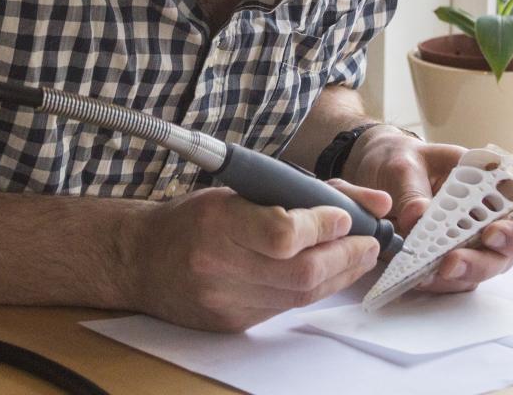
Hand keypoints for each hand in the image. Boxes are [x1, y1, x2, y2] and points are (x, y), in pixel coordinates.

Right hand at [122, 182, 390, 331]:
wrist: (141, 260)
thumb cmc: (192, 218)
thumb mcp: (239, 189)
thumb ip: (304, 191)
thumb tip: (372, 202)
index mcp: (218, 223)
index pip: (284, 233)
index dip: (323, 226)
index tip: (346, 217)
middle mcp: (219, 266)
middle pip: (301, 272)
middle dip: (347, 257)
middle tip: (369, 242)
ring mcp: (225, 301)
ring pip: (301, 296)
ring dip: (340, 275)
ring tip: (356, 255)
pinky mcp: (232, 323)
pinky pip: (287, 308)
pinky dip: (314, 289)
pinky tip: (325, 272)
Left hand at [344, 129, 512, 293]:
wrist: (380, 172)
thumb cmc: (404, 160)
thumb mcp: (404, 166)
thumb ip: (412, 190)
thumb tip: (418, 215)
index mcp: (491, 183)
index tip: (490, 234)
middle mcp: (490, 216)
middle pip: (507, 251)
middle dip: (482, 261)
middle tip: (451, 263)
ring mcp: (472, 242)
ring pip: (482, 270)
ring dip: (458, 275)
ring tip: (427, 274)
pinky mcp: (450, 260)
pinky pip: (454, 280)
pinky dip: (438, 282)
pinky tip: (418, 277)